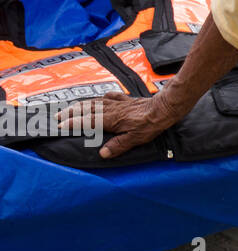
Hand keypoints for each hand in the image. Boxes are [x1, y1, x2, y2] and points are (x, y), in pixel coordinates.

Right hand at [55, 92, 180, 159]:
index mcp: (111, 119)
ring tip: (71, 107)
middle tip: (58, 116)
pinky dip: (101, 97)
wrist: (165, 107)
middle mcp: (112, 109)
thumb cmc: (151, 123)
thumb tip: (103, 153)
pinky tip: (101, 98)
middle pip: (87, 109)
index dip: (73, 123)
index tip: (60, 125)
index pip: (87, 121)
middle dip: (71, 112)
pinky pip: (110, 96)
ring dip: (82, 104)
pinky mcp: (127, 99)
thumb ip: (118, 145)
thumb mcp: (135, 138)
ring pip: (95, 102)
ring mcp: (119, 102)